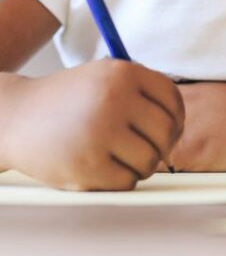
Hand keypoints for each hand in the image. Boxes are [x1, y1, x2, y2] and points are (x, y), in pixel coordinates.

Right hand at [2, 60, 183, 190]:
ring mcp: (100, 133)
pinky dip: (122, 180)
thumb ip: (142, 91)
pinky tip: (106, 169)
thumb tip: (180, 123)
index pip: (173, 99)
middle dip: (162, 145)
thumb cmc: (66, 100)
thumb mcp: (105, 77)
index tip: (171, 129)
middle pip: (166, 132)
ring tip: (124, 159)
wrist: (14, 117)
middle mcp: (115, 99)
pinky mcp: (86, 166)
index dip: (177, 118)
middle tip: (149, 150)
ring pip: (150, 160)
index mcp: (124, 73)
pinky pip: (127, 181)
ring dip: (142, 165)